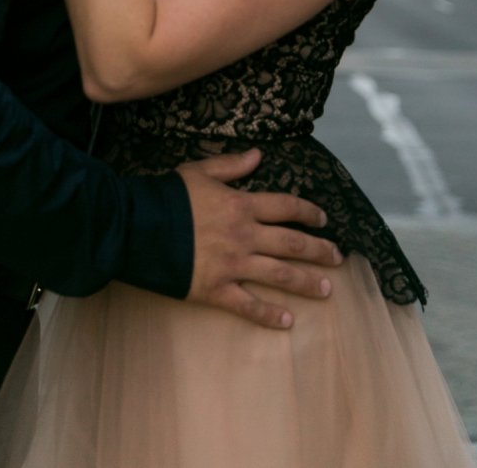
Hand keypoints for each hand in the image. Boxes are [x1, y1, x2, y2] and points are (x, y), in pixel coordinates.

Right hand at [178, 149, 340, 329]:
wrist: (138, 227)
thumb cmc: (169, 196)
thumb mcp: (199, 171)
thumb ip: (231, 164)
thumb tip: (259, 154)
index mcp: (241, 205)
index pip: (286, 207)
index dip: (309, 212)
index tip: (323, 219)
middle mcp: (244, 236)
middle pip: (291, 243)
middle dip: (319, 251)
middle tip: (338, 258)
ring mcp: (232, 265)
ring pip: (279, 275)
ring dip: (305, 283)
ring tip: (326, 290)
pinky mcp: (216, 289)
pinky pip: (248, 305)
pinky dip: (269, 315)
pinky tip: (288, 322)